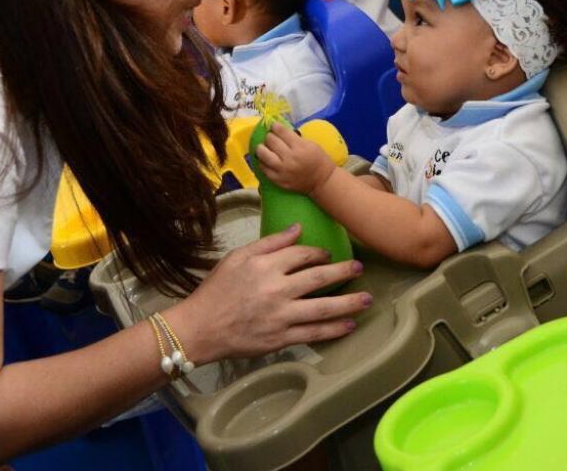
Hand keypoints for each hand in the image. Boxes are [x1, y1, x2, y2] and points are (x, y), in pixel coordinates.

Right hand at [166, 225, 370, 362]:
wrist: (199, 329)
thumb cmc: (216, 291)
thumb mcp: (238, 257)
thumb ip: (269, 242)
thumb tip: (298, 228)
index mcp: (265, 266)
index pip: (301, 254)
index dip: (319, 253)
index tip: (328, 255)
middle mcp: (277, 289)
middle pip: (319, 278)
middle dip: (343, 272)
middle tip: (359, 268)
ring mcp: (281, 316)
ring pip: (323, 308)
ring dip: (349, 303)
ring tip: (367, 299)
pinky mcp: (281, 338)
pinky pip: (313, 334)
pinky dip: (334, 330)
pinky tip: (349, 325)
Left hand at [255, 122, 336, 193]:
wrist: (322, 180)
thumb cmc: (318, 159)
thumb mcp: (310, 144)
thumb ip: (294, 138)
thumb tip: (279, 131)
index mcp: (299, 147)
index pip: (281, 132)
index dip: (275, 126)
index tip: (274, 126)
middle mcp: (289, 158)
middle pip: (271, 141)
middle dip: (269, 136)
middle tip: (271, 137)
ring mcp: (282, 170)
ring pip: (263, 154)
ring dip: (261, 148)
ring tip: (262, 147)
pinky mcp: (279, 180)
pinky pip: (264, 169)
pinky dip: (262, 162)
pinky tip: (264, 160)